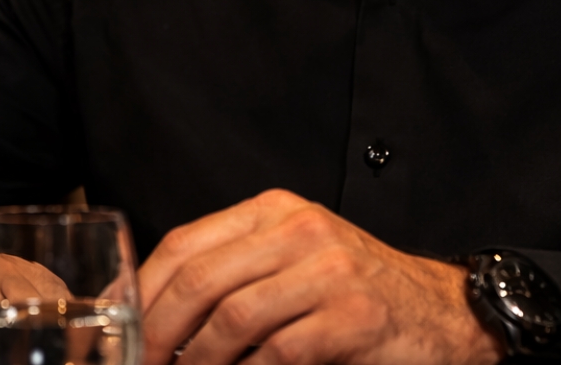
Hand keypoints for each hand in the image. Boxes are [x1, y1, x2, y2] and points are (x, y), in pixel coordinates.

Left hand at [138, 189, 503, 364]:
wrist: (440, 312)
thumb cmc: (355, 291)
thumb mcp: (293, 258)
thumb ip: (235, 269)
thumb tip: (155, 315)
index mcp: (274, 210)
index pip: (184, 243)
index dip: (141, 293)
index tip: (119, 333)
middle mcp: (300, 230)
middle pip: (199, 280)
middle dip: (157, 333)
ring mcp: (329, 272)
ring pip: (231, 319)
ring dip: (196, 362)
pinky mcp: (351, 318)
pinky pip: (276, 354)